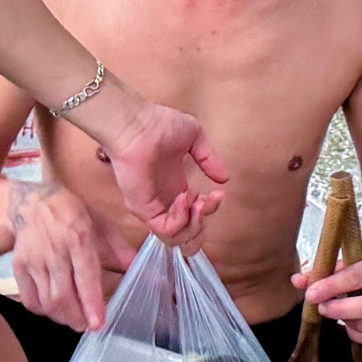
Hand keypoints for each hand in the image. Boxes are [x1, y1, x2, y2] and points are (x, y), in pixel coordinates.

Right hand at [6, 179, 131, 330]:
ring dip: (62, 317)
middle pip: (63, 296)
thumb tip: (136, 268)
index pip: (85, 277)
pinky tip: (55, 310)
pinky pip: (29, 299)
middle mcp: (54, 250)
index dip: (92, 304)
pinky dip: (43, 311)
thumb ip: (118, 248)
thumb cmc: (70, 212)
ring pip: (47, 301)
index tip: (98, 324)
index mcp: (78, 237)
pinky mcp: (19, 266)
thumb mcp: (100, 222)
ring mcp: (34, 260)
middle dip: (77, 318)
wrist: (32, 201)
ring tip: (74, 320)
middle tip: (87, 326)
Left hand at [80, 86, 227, 244]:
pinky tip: (184, 198)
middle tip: (208, 200)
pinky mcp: (143, 210)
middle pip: (188, 231)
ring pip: (178, 238)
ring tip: (197, 201)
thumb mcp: (195, 138)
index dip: (209, 209)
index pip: (194, 214)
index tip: (217, 193)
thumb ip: (209, 159)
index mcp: (175, 187)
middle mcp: (164, 200)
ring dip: (195, 223)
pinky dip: (181, 220)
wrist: (137, 123)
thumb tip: (224, 179)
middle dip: (204, 220)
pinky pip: (166, 231)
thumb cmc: (159, 124)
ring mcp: (153, 207)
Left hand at [295, 249, 361, 346]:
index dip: (330, 288)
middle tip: (323, 307)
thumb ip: (323, 270)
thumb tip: (297, 282)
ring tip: (341, 309)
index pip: (355, 278)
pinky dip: (358, 332)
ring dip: (347, 321)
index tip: (311, 294)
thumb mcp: (350, 258)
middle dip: (339, 311)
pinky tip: (353, 320)